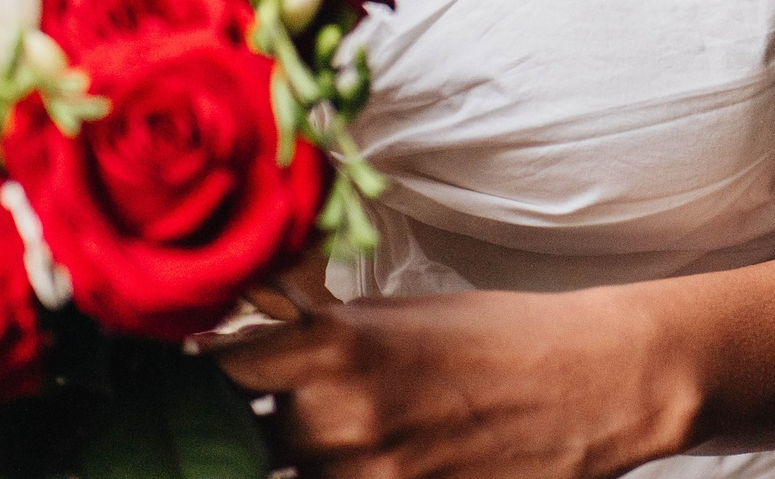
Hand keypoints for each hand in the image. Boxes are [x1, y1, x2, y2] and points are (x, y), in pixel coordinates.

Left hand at [205, 286, 698, 478]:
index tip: (184, 377)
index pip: (217, 372)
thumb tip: (252, 324)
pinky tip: (352, 460)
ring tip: (313, 437)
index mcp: (334, 349)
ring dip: (287, 459)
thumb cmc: (498, 334)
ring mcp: (369, 474)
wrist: (591, 380)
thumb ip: (320, 328)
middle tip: (222, 424)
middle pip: (236, 441)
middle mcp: (338, 417)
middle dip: (229, 432)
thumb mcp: (397, 311)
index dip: (196, 377)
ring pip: (287, 474)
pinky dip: (337, 475)